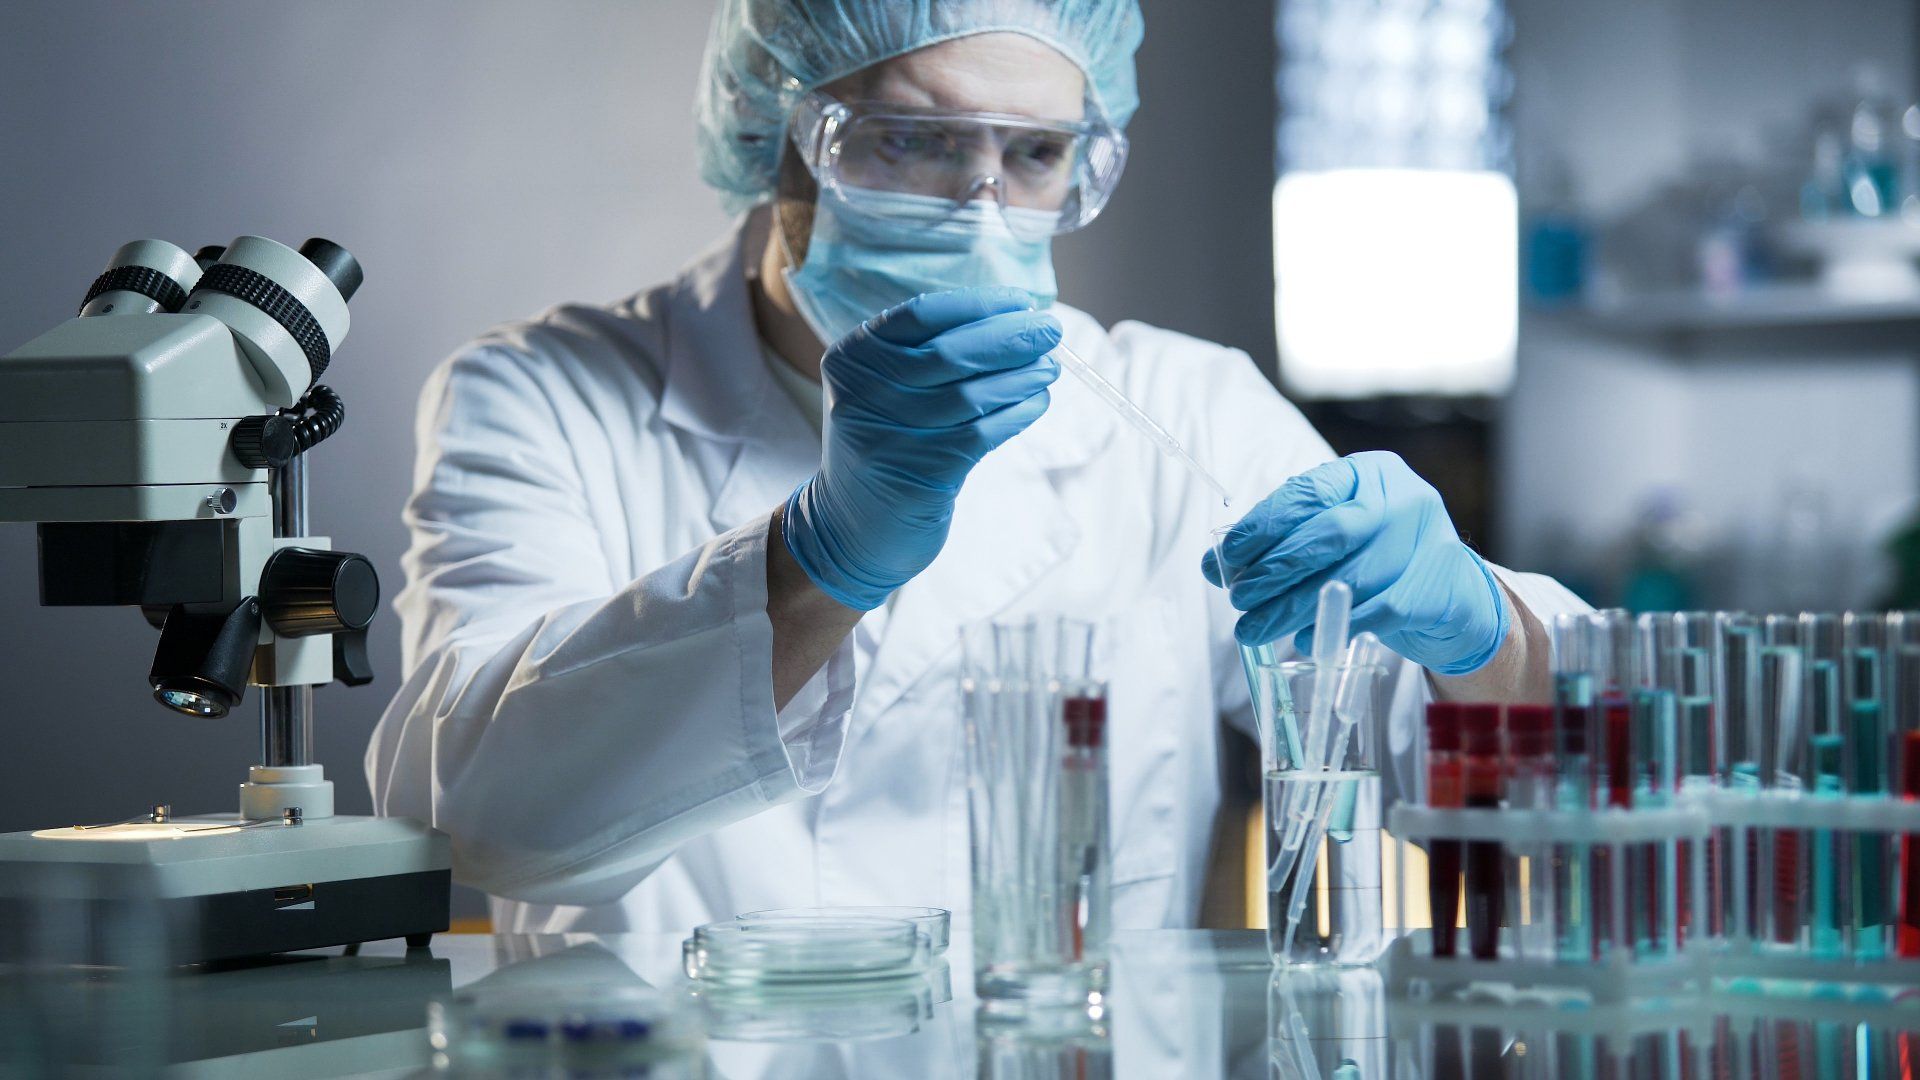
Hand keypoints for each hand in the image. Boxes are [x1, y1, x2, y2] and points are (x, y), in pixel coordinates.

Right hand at [783, 287, 1060, 609]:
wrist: (850, 527)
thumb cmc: (885, 445)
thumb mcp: (883, 390)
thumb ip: (927, 354)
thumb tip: (1010, 319)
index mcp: (851, 359)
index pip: (922, 315)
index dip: (978, 304)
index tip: (1021, 301)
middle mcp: (862, 394)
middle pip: (950, 353)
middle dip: (1009, 337)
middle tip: (1050, 330)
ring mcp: (889, 437)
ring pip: (971, 395)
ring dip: (1021, 377)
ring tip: (1049, 368)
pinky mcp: (918, 475)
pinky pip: (982, 433)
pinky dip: (1016, 414)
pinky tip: (1036, 403)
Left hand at [1201, 451, 1508, 674]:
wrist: (1450, 596)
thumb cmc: (1377, 559)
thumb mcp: (1334, 535)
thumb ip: (1280, 542)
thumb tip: (1215, 566)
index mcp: (1371, 473)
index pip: (1308, 493)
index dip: (1262, 526)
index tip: (1228, 556)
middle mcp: (1404, 499)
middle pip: (1329, 534)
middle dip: (1274, 570)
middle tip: (1238, 598)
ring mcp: (1428, 542)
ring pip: (1349, 578)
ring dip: (1292, 607)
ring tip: (1255, 627)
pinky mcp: (1439, 589)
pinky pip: (1375, 613)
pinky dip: (1332, 628)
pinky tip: (1302, 638)